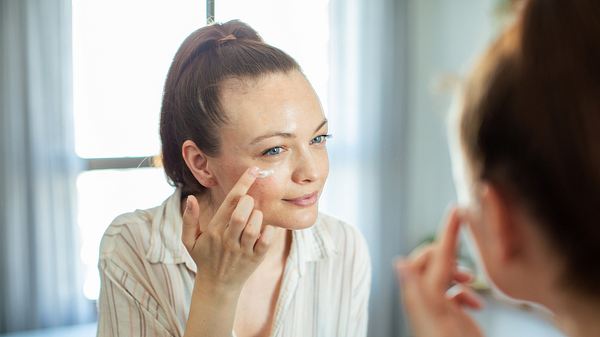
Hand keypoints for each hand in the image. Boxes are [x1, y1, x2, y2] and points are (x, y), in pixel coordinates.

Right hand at [182, 166, 275, 295]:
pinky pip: (266, 242)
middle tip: (249, 201)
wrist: (217, 287)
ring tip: (254, 216)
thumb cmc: (205, 258)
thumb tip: (190, 198)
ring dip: (258, 216)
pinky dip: (269, 231)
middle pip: (241, 214)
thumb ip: (189, 219)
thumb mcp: (190, 241)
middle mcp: (228, 240)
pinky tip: (265, 228)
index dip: (243, 184)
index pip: (230, 202)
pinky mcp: (255, 259)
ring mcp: (243, 250)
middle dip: (248, 201)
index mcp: (214, 230)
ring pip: (254, 227)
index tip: (253, 170)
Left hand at [395, 208, 484, 336]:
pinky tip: (475, 303)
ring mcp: (436, 307)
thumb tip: (399, 263)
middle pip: (432, 261)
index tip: (457, 210)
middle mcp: (426, 299)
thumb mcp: (435, 319)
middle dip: (449, 254)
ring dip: (458, 272)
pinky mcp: (447, 317)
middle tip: (468, 261)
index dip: (447, 233)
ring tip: (473, 283)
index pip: (433, 255)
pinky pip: (453, 294)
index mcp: (423, 295)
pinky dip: (465, 292)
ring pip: (443, 275)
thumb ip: (419, 292)